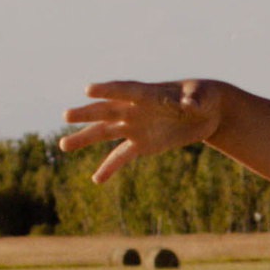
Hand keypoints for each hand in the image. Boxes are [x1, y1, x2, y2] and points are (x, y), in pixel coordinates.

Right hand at [60, 78, 229, 187]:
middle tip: (66, 116)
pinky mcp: (142, 144)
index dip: (108, 90)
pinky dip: (109, 167)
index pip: (126, 90)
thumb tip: (189, 105)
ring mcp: (136, 126)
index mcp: (149, 93)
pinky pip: (121, 156)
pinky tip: (96, 180)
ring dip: (84, 138)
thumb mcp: (202, 97)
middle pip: (108, 111)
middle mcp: (136, 109)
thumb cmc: (204, 96)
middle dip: (88, 114)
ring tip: (63, 145)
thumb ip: (194, 100)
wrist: (207, 111)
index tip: (89, 90)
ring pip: (105, 132)